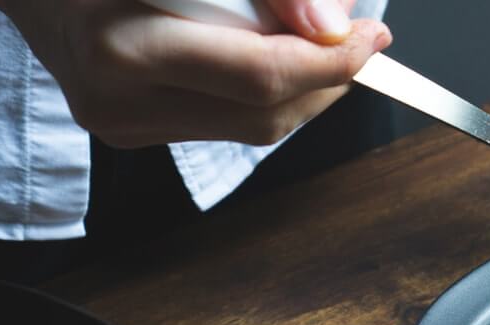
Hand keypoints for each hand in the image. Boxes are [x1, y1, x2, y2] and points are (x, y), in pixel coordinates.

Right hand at [0, 0, 391, 146]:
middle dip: (325, 82)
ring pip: (249, 130)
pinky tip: (268, 60)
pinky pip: (220, 123)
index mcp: (123, 45)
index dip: (332, 62)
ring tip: (319, 48)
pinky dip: (259, 95)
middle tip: (359, 43)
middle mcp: (116, 99)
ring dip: (300, 92)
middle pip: (264, 116)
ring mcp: (119, 125)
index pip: (262, 75)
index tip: (373, 37)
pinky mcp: (125, 133)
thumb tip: (331, 26)